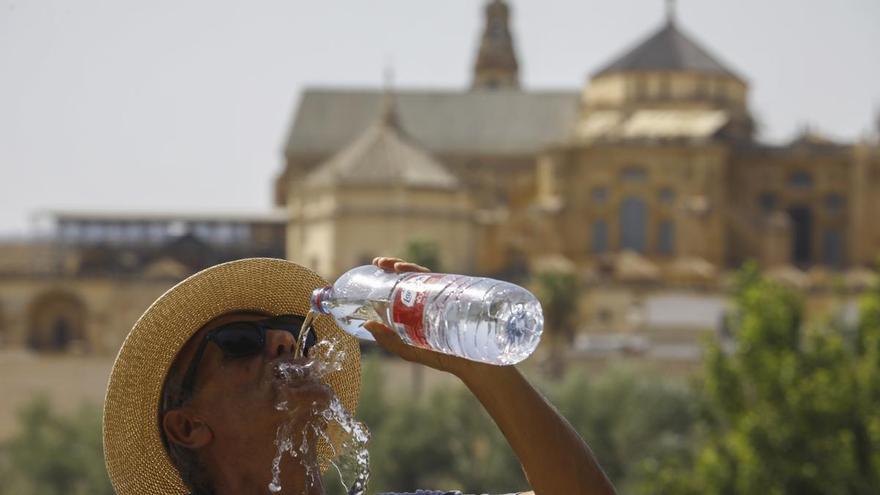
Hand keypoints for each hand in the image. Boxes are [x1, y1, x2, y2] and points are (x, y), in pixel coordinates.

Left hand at [364, 257, 489, 377]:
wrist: (473, 363)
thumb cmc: (442, 356)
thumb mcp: (409, 350)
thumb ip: (388, 340)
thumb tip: (366, 324)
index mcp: (417, 306)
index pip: (402, 283)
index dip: (389, 271)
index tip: (377, 264)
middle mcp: (430, 297)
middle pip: (412, 274)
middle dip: (396, 264)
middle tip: (380, 262)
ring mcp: (444, 295)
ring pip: (426, 274)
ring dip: (409, 266)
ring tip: (395, 267)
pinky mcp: (458, 297)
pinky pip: (445, 282)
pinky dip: (431, 276)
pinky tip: (419, 274)